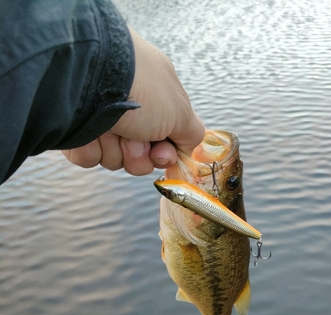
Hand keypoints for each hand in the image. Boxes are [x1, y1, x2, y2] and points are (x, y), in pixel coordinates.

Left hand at [62, 27, 204, 174]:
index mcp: (154, 99)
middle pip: (139, 155)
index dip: (164, 153)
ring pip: (113, 158)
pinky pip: (87, 157)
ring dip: (115, 151)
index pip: (164, 140)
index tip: (161, 154)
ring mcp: (100, 118)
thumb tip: (190, 146)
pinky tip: (91, 133)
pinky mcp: (75, 128)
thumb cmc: (141, 89)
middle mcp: (127, 108)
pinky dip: (91, 149)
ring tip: (112, 129)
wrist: (90, 75)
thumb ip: (192, 133)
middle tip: (134, 139)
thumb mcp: (181, 112)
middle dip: (138, 155)